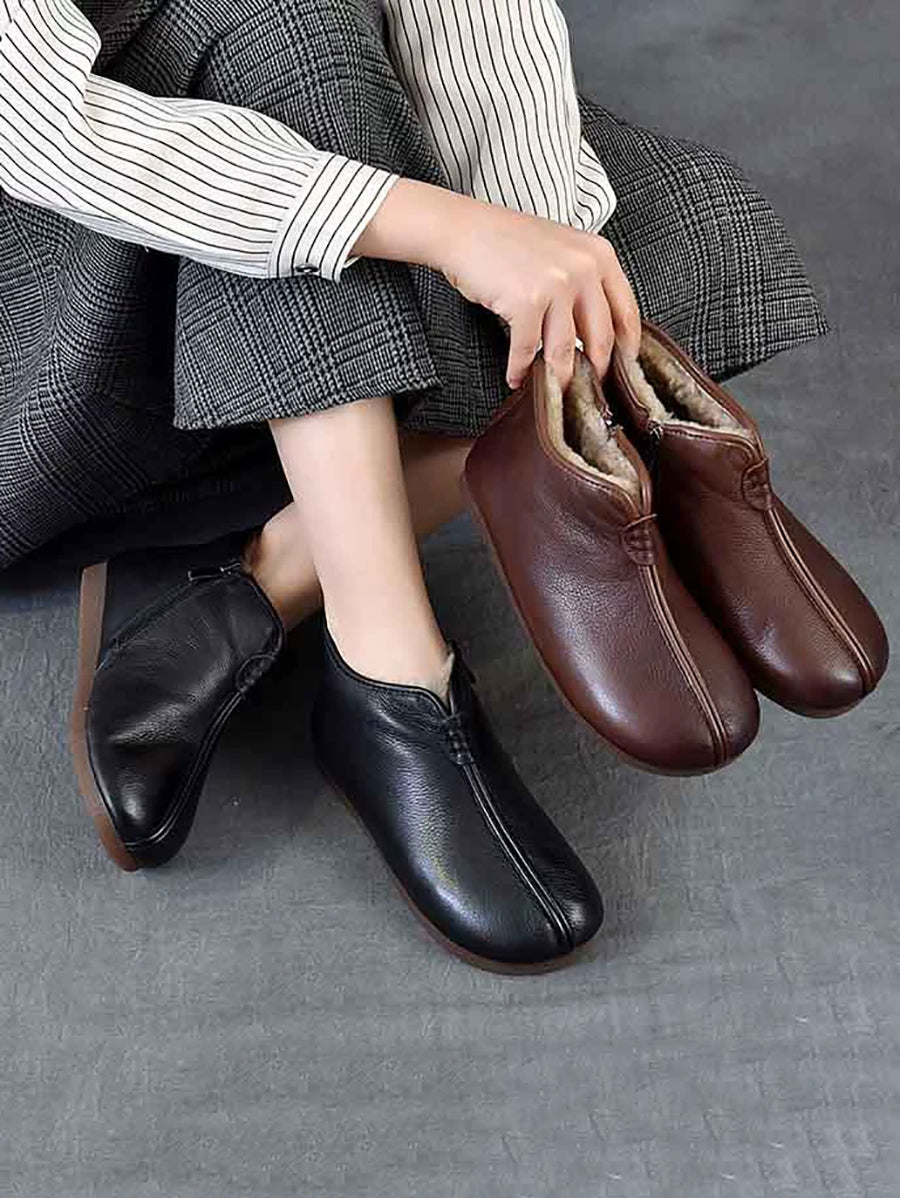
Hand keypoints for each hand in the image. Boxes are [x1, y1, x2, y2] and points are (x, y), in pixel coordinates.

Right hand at [352, 179, 640, 393]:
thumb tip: (597, 336)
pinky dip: (519, 370)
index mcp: (599, 256)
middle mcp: (583, 269)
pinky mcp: (526, 302)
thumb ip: (585, 283)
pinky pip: (527, 350)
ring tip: (551, 392)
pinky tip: (515, 378)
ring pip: (565, 351)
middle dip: (594, 373)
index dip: (626, 350)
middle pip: (601, 339)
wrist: (464, 229)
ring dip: (556, 379)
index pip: (627, 313)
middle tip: (586, 392)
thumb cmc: (508, 243)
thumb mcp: (562, 251)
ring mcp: (555, 285)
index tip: (622, 371)